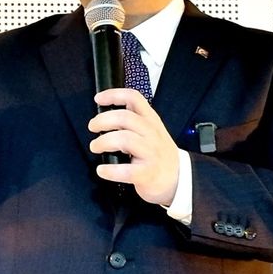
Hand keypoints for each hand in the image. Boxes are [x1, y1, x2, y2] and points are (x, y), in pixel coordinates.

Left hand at [88, 88, 179, 205]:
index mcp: (151, 120)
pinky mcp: (148, 173)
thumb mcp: (152, 130)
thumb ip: (134, 119)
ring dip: (103, 142)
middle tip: (93, 127)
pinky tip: (102, 170)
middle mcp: (151, 134)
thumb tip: (105, 114)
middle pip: (124, 118)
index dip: (114, 95)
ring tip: (95, 147)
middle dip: (102, 120)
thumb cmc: (159, 154)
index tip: (98, 99)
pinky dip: (110, 170)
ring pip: (124, 139)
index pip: (134, 98)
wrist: (179, 178)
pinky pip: (126, 170)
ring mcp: (151, 153)